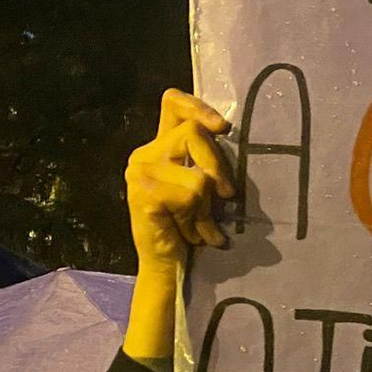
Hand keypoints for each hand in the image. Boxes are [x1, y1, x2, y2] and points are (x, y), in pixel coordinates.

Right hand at [125, 89, 233, 269]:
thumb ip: (207, 160)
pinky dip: (199, 219)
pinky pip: (191, 195)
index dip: (199, 106)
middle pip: (193, 133)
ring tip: (199, 224)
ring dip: (207, 205)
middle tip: (225, 196)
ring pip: (198, 174)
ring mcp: (140, 173)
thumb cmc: (190, 229)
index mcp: (159, 147)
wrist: (168, 268)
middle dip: (218, 167)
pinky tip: (193, 234)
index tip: (223, 128)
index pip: (173, 103)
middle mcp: (145, 154)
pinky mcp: (144, 195)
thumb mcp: (203, 189)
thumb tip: (231, 135)